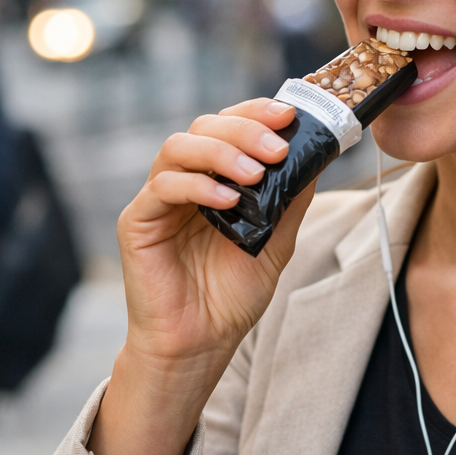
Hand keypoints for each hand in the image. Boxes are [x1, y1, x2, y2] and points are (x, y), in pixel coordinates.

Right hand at [90, 98, 304, 454]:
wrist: (202, 342)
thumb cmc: (232, 294)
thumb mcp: (277, 240)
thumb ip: (290, 199)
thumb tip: (317, 155)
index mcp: (216, 177)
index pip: (231, 125)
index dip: (256, 112)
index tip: (290, 114)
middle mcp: (185, 180)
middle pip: (204, 126)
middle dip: (244, 128)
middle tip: (276, 146)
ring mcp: (159, 199)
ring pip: (178, 147)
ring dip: (221, 152)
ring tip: (255, 173)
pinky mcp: (138, 222)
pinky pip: (163, 188)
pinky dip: (197, 187)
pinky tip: (227, 202)